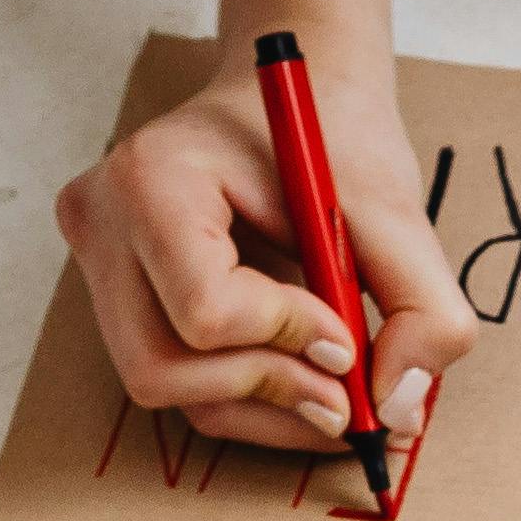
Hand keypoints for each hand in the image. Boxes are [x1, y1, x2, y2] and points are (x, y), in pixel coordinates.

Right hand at [57, 53, 475, 451]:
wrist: (295, 106)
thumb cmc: (333, 140)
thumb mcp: (396, 212)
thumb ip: (424, 309)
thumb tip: (399, 414)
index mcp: (153, 176)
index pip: (205, 308)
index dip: (287, 339)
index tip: (346, 339)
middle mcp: (102, 221)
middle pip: (161, 368)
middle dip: (267, 389)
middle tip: (345, 392)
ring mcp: (97, 262)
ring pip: (166, 392)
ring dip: (263, 406)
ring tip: (331, 385)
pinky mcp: (115, 297)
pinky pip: (175, 385)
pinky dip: (248, 401)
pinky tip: (300, 377)